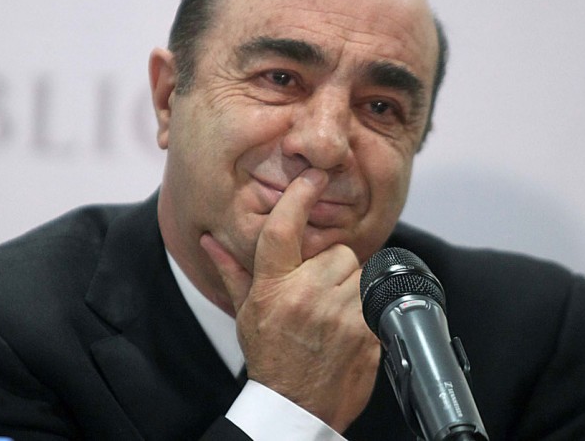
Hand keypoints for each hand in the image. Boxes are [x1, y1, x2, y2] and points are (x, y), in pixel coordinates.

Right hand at [201, 168, 379, 432]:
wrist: (296, 407)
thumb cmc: (270, 358)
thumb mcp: (246, 313)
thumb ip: (233, 271)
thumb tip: (210, 240)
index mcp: (273, 288)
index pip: (283, 228)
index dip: (300, 196)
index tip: (314, 176)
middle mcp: (306, 296)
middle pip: (337, 251)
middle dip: (332, 267)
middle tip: (319, 291)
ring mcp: (339, 313)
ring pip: (359, 273)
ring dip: (349, 287)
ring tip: (331, 313)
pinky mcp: (367, 330)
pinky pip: (374, 299)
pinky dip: (365, 308)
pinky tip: (346, 328)